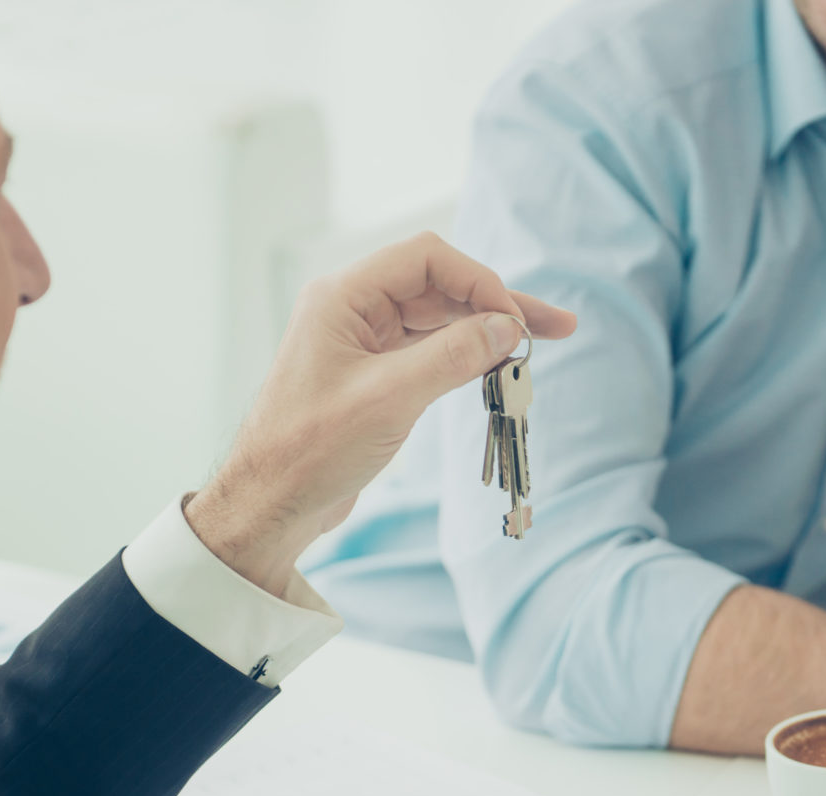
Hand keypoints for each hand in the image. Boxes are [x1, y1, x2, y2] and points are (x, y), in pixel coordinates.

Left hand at [184, 233, 576, 595]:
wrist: (270, 506)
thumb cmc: (309, 451)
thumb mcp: (389, 399)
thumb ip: (451, 356)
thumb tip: (507, 327)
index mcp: (343, 297)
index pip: (426, 259)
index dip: (478, 281)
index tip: (515, 320)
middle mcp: (353, 311)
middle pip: (439, 287)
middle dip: (495, 304)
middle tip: (555, 327)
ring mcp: (364, 344)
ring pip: (439, 322)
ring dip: (486, 333)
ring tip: (538, 348)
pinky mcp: (375, 378)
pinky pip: (430, 354)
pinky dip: (466, 359)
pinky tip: (498, 369)